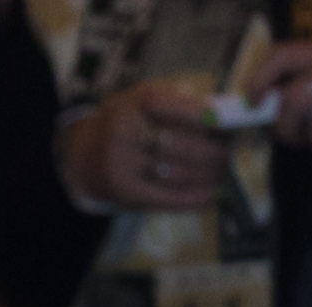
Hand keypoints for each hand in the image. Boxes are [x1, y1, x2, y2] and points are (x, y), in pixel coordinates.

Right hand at [62, 83, 227, 211]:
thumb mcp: (137, 102)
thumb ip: (170, 101)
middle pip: (177, 144)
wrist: (84, 155)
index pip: (163, 104)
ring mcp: (124, 164)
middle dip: (210, 152)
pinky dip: (194, 199)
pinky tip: (212, 197)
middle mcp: (125, 132)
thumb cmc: (124, 125)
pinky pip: (167, 199)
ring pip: (176, 174)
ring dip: (207, 177)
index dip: (194, 113)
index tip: (220, 121)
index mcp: (130, 104)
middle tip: (228, 155)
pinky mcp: (127, 191)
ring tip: (223, 175)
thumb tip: (213, 110)